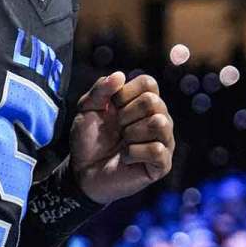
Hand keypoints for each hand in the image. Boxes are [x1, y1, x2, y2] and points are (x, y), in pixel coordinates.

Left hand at [68, 71, 173, 204]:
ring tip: (123, 142)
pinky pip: (157, 150)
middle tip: (118, 128)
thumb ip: (100, 89)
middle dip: (126, 115)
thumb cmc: (88, 139)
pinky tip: (126, 158)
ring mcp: (164, 142)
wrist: (82, 171)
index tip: (112, 108)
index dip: (125, 93)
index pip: (148, 82)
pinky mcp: (162, 164)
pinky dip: (134, 153)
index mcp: (143, 102)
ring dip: (132, 133)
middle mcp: (159, 119)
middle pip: (153, 102)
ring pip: (159, 124)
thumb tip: (120, 75)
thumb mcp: (87, 109)